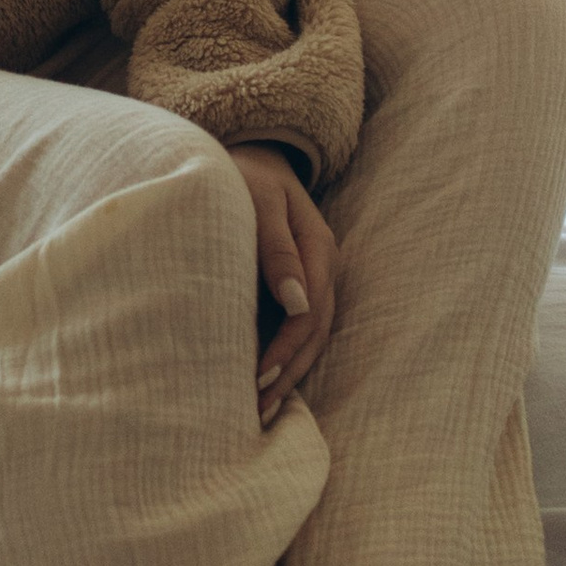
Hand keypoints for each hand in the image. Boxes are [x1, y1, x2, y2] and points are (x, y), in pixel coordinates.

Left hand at [228, 144, 336, 427]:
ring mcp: (313, 278)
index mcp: (319, 248)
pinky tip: (264, 384)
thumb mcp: (259, 199)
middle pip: (314, 333)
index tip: (256, 377)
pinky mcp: (295, 285)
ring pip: (310, 337)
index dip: (285, 349)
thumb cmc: (243, 173)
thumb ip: (275, 247)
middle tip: (257, 411)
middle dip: (287, 374)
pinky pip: (297, 329)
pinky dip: (283, 357)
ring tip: (259, 411)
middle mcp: (322, 269)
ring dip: (288, 374)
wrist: (247, 154)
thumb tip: (297, 302)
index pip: (309, 313)